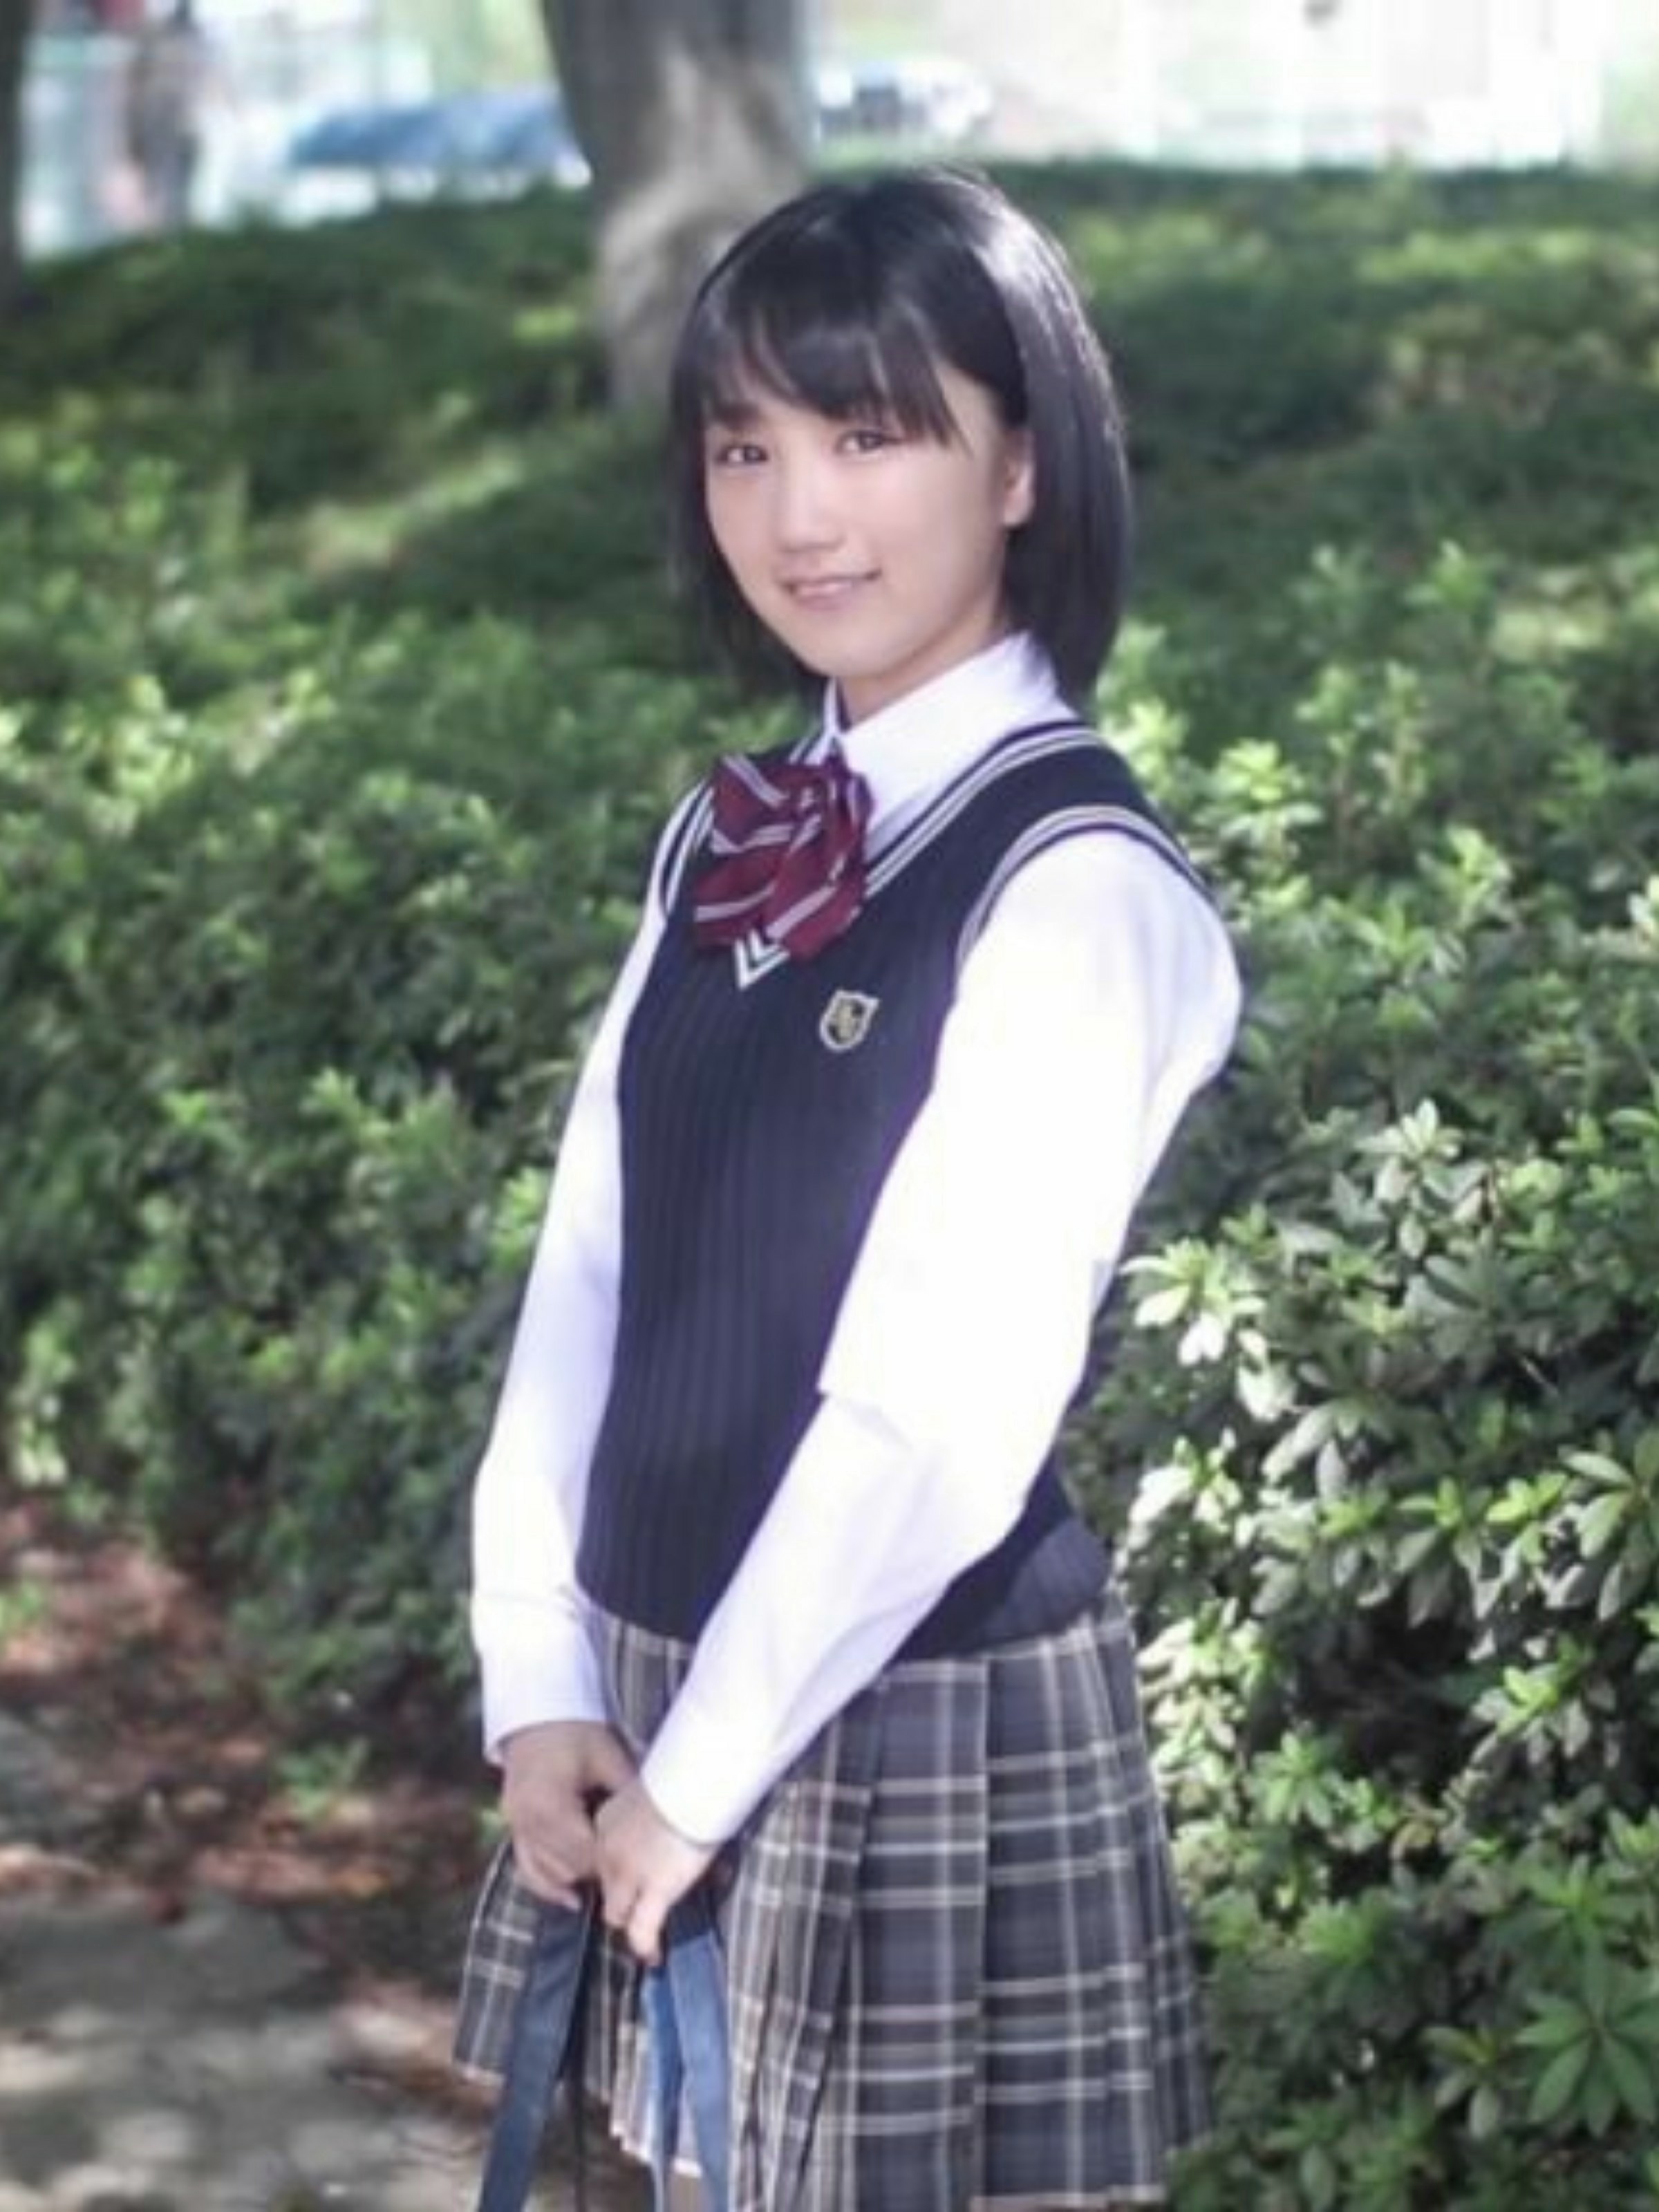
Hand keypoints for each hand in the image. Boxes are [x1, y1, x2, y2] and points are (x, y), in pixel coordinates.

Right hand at [500, 1720, 635, 1907]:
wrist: (538, 1715)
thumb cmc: (575, 1732)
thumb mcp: (607, 1757)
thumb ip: (626, 1791)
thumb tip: (658, 1816)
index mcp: (551, 1803)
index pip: (585, 1851)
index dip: (611, 1862)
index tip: (633, 1863)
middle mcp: (528, 1821)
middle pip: (567, 1866)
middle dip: (595, 1872)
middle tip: (624, 1872)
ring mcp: (516, 1825)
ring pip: (546, 1871)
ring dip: (574, 1877)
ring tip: (604, 1881)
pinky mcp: (512, 1826)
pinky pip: (526, 1867)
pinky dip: (546, 1884)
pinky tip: (570, 1898)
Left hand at [595, 1778, 717, 1965]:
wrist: (693, 1781)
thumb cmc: (685, 1777)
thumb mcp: (657, 1793)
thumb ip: (652, 1814)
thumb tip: (668, 1824)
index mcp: (608, 1821)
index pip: (604, 1858)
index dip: (619, 1870)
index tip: (634, 1875)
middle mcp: (608, 1851)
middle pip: (604, 1887)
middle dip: (622, 1897)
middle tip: (643, 1903)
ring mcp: (627, 1874)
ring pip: (615, 1913)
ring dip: (631, 1920)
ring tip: (647, 1933)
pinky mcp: (653, 1891)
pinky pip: (641, 1931)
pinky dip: (646, 1946)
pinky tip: (654, 1955)